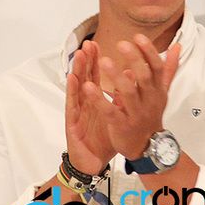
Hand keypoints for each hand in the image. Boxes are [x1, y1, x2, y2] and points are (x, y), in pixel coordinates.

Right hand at [65, 40, 115, 174]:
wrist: (93, 162)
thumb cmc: (102, 138)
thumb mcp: (117, 115)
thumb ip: (123, 95)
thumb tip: (132, 74)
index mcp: (95, 99)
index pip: (96, 75)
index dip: (96, 60)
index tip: (98, 44)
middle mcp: (85, 102)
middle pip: (85, 77)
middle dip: (87, 60)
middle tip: (88, 43)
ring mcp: (78, 111)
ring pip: (77, 86)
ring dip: (78, 69)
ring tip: (80, 54)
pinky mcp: (72, 122)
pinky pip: (73, 104)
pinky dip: (72, 90)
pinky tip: (72, 78)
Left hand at [97, 35, 180, 159]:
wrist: (148, 147)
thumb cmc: (151, 114)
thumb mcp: (162, 92)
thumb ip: (168, 68)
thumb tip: (177, 46)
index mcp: (157, 90)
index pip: (157, 68)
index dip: (149, 52)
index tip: (138, 37)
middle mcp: (149, 100)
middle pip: (144, 77)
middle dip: (134, 59)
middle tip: (122, 44)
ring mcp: (136, 114)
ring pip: (128, 93)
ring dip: (116, 76)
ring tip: (104, 61)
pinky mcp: (121, 125)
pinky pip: (110, 111)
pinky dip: (99, 99)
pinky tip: (89, 86)